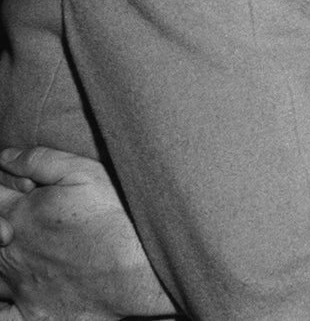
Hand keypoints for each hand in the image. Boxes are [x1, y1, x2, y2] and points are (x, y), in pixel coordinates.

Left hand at [0, 146, 172, 319]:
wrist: (144, 269)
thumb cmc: (119, 218)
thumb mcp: (86, 173)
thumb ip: (41, 160)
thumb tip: (6, 155)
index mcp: (20, 216)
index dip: (6, 189)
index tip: (27, 190)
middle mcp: (11, 253)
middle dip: (6, 223)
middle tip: (36, 223)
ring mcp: (19, 287)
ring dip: (5, 259)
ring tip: (32, 250)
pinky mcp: (33, 315)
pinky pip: (1, 317)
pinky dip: (1, 306)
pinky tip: (12, 294)